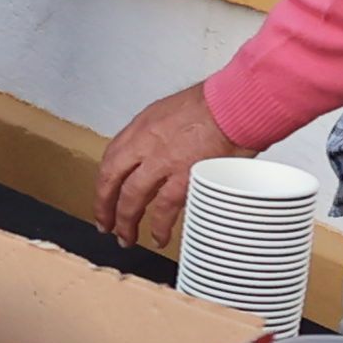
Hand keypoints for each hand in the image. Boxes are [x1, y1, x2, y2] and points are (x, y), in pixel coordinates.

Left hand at [90, 84, 239, 260]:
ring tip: (127, 239)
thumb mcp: (174, 110)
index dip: (105, 181)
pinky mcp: (184, 178)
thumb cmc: (217, 103)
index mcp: (143, 126)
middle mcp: (146, 143)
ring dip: (126, 222)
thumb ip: (160, 133)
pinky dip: (159, 227)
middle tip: (105, 224)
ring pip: (131, 198)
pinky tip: (159, 237)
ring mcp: (163, 162)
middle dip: (104, 206)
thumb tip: (158, 150)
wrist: (238, 103)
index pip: (112, 157)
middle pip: (112, 180)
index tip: (104, 194)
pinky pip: (164, 209)